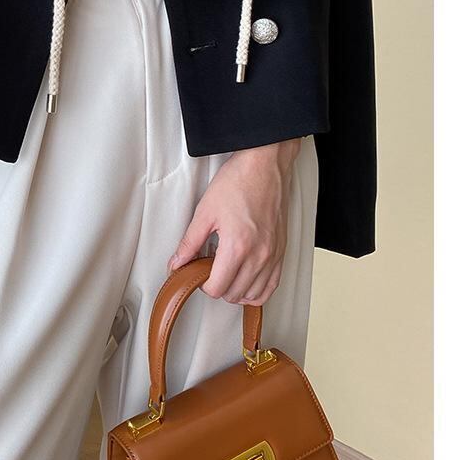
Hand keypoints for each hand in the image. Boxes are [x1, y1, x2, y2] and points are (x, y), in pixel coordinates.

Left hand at [168, 143, 300, 305]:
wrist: (265, 164)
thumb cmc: (239, 181)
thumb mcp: (205, 211)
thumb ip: (189, 243)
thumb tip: (176, 264)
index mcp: (237, 247)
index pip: (217, 289)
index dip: (203, 285)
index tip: (201, 272)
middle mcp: (258, 255)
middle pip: (233, 294)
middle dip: (219, 287)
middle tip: (212, 269)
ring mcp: (272, 255)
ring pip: (253, 295)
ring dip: (237, 290)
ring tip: (229, 274)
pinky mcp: (281, 251)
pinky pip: (271, 286)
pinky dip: (258, 290)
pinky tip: (247, 280)